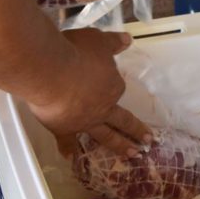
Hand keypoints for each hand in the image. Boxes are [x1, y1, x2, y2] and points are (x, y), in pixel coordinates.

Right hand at [26, 28, 152, 156]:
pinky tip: (71, 158)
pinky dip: (69, 150)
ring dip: (119, 146)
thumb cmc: (76, 52)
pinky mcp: (64, 129)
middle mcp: (103, 107)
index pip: (116, 87)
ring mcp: (85, 121)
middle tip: (149, 142)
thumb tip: (127, 40)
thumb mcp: (98, 41)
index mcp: (113, 86)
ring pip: (105, 136)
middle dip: (136, 130)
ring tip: (131, 156)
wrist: (50, 71)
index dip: (112, 83)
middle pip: (123, 120)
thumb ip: (112, 42)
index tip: (106, 79)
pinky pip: (68, 142)